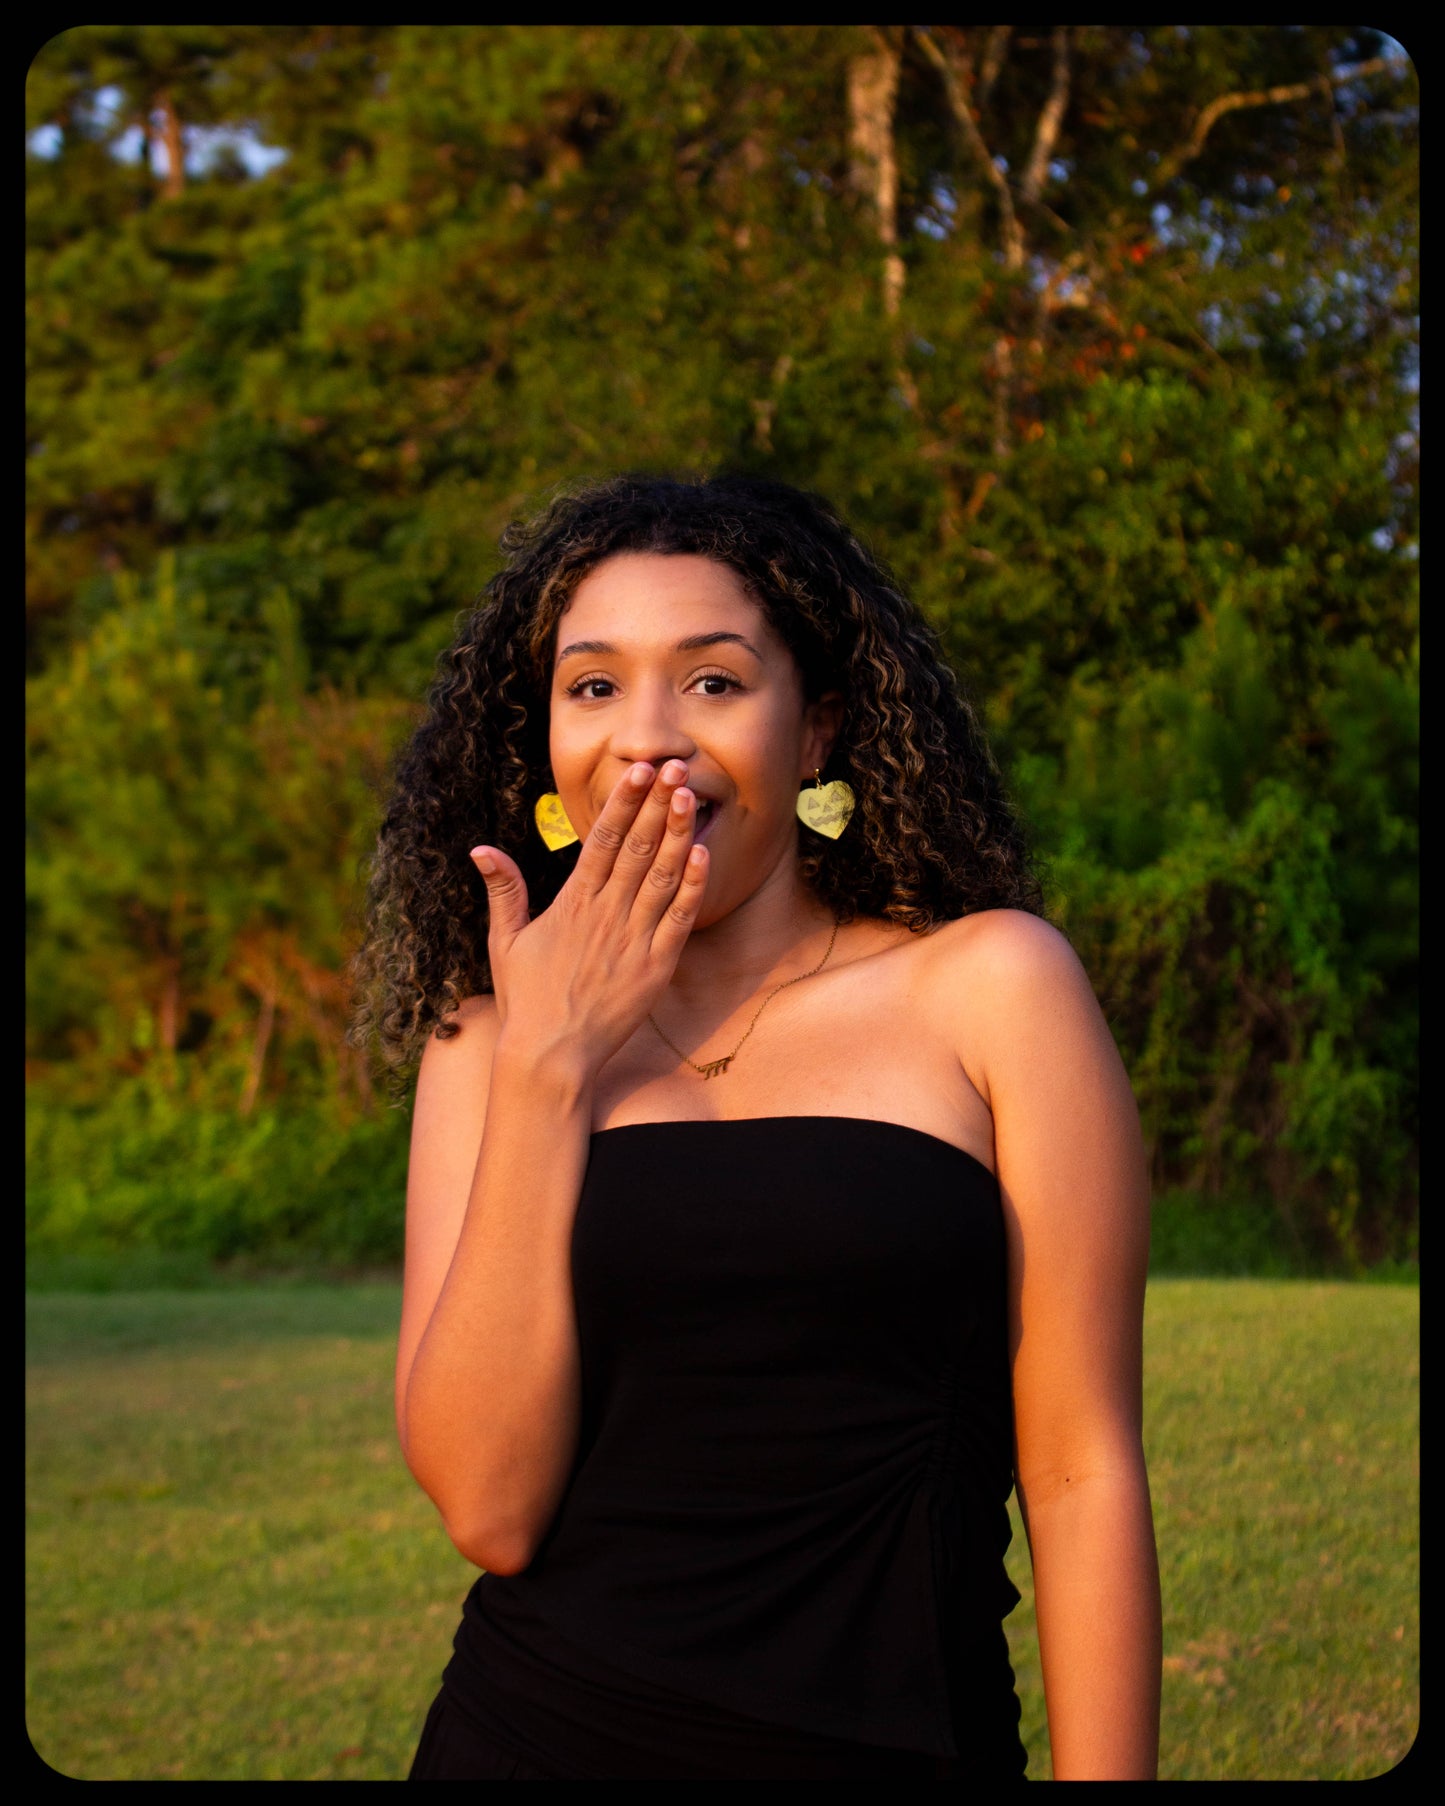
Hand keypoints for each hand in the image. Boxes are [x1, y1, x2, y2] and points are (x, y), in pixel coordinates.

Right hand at [470, 760, 708, 1077]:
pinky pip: (679, 919)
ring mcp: (633, 939)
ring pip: (662, 875)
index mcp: (571, 903)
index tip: (636, 771)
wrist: (550, 1056)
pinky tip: (704, 855)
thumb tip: (480, 849)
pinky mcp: (656, 967)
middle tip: (674, 765)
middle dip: (656, 803)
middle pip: (637, 847)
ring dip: (677, 833)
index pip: (602, 840)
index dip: (622, 802)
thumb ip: (503, 891)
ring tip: (690, 795)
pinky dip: (692, 887)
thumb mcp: (506, 941)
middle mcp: (605, 914)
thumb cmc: (527, 1000)